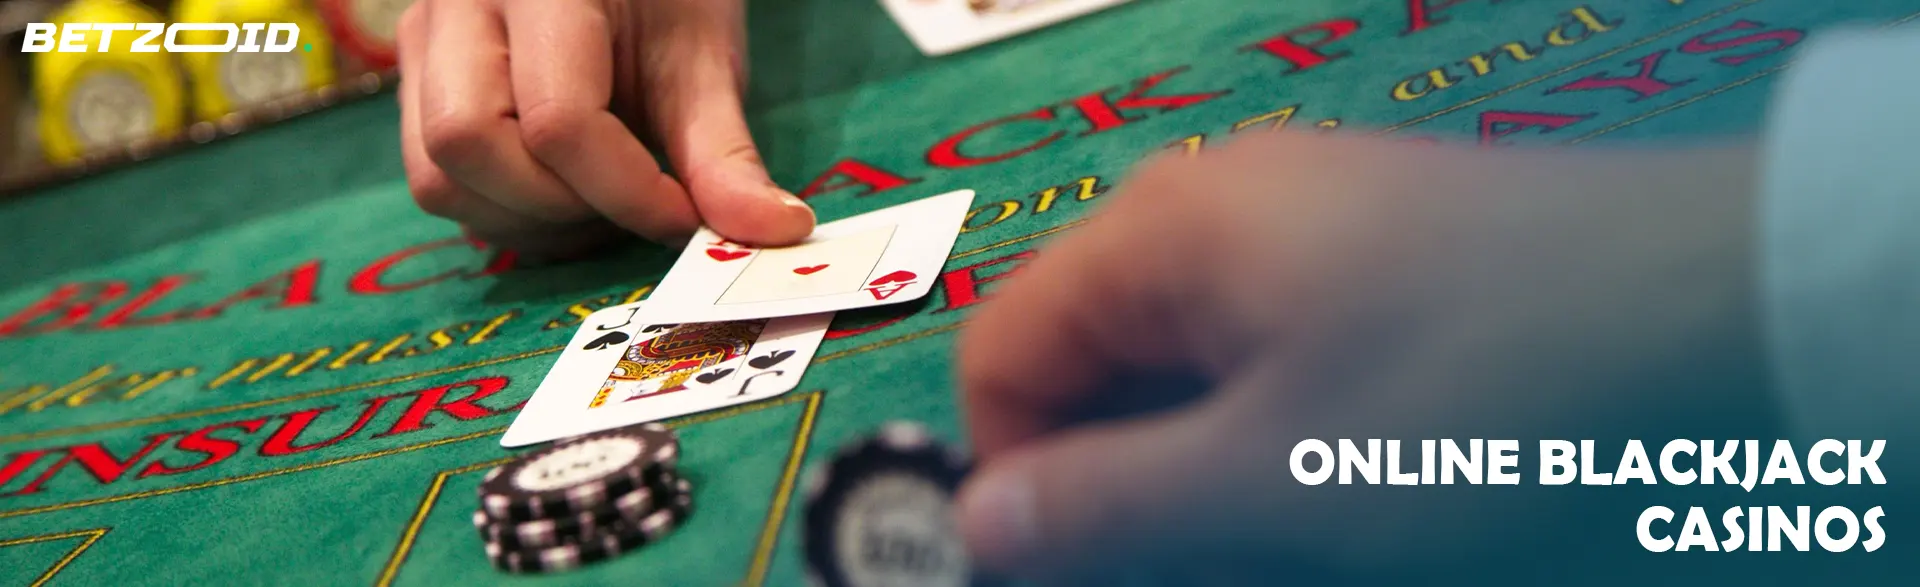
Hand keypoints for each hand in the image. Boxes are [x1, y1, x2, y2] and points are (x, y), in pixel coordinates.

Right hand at [396, 0, 813, 257]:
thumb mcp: (703, 60)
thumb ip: (724, 154)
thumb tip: (773, 231)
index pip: (559, 119)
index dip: (628, 191)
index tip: (684, 218)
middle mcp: (457, 6)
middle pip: (467, 145)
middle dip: (558, 207)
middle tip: (630, 208)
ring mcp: (423, 43)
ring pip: (437, 176)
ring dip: (524, 221)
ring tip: (597, 205)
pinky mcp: (415, 82)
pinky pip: (434, 179)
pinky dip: (501, 213)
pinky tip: (561, 195)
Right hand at [954, 134, 1774, 581]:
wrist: (1746, 315)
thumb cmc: (1495, 397)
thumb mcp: (1273, 484)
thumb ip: (1103, 510)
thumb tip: (982, 525)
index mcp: (1167, 231)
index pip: (1007, 352)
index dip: (1011, 477)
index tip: (1068, 579)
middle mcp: (1229, 212)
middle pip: (1101, 365)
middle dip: (1119, 491)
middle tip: (1194, 579)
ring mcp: (1320, 238)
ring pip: (1198, 381)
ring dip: (1206, 484)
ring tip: (1288, 552)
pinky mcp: (1397, 273)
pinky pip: (1287, 371)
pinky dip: (1284, 449)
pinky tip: (1352, 507)